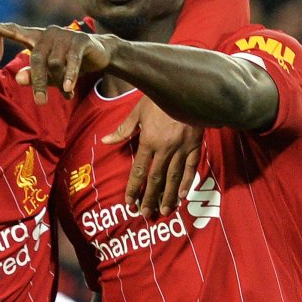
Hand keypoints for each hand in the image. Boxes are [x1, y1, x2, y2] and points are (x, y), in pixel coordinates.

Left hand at [0, 20, 113, 103]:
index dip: (1, 29)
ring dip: (60, 82)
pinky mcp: (81, 40)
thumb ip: (34, 76)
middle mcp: (49, 33)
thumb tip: (19, 78)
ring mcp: (65, 35)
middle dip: (38, 82)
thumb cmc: (67, 64)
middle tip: (40, 102)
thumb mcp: (49, 74)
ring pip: (55, 63)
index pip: (16, 32)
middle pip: (37, 59)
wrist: (98, 54)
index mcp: (37, 38)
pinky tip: (68, 90)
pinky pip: (72, 62)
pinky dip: (70, 77)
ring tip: (67, 93)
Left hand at [103, 97, 203, 217]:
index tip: (129, 202)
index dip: (134, 188)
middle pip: (156, 178)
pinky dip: (187, 181)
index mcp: (149, 140)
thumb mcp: (138, 111)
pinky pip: (191, 167)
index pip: (139, 170)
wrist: (188, 88)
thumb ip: (124, 129)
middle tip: (146, 213)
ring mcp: (182, 148)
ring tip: (164, 210)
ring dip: (168, 195)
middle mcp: (165, 148)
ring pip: (174, 177)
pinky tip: (182, 194)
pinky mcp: (195, 145)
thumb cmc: (160, 98)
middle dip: (150, 197)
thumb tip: (105, 141)